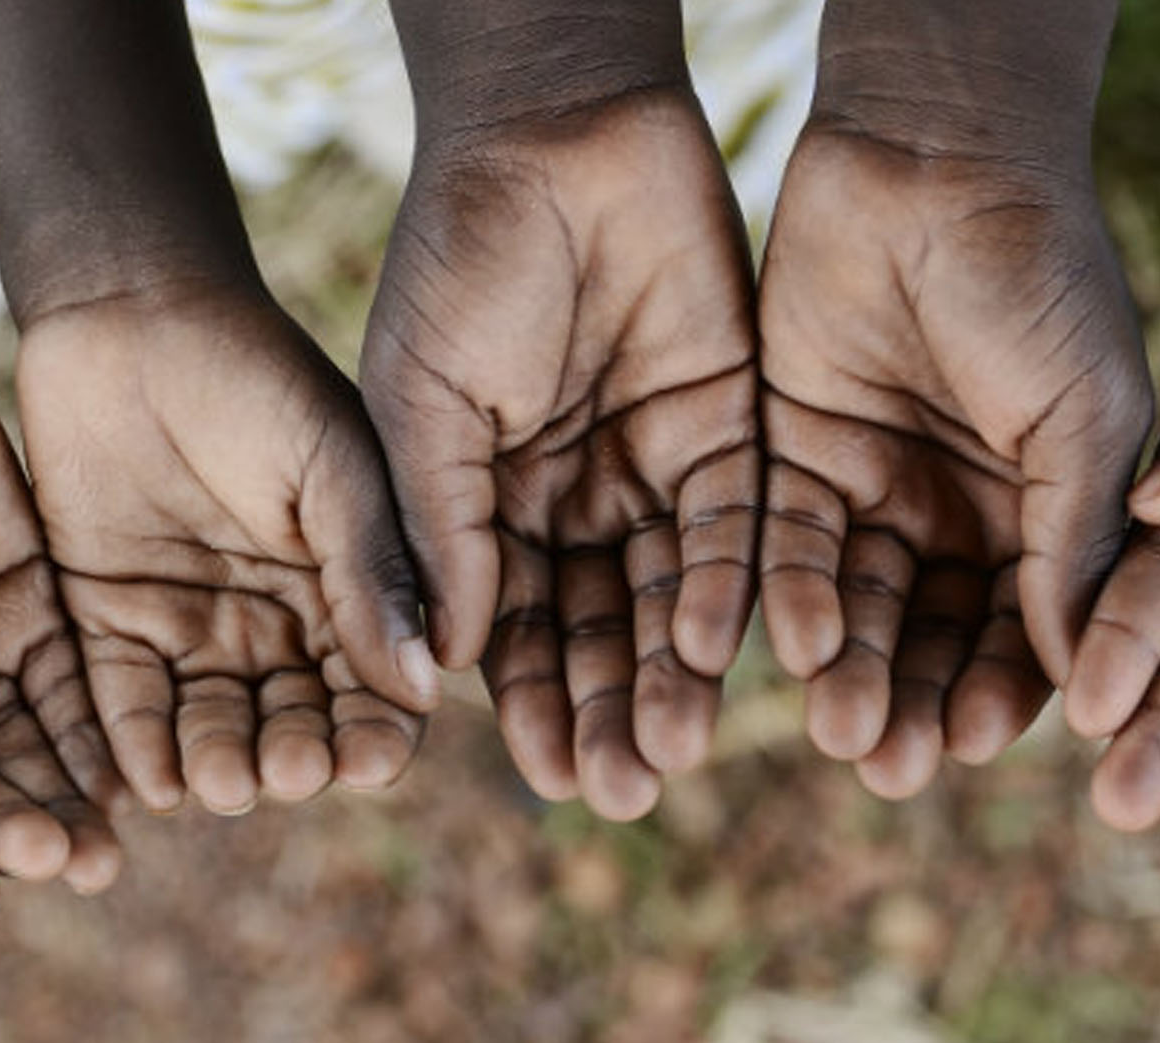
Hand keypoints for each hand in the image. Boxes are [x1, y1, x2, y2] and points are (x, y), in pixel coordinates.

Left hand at [17, 287, 438, 816]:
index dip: (379, 732)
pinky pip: (124, 702)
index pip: (380, 686)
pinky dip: (137, 749)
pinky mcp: (108, 620)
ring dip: (221, 765)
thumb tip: (429, 682)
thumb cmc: (260, 376)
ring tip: (219, 782)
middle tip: (284, 770)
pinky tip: (149, 782)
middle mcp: (281, 624)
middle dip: (296, 757)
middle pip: (299, 722)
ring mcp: (195, 627)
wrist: (132, 314)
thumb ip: (374, 570)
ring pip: (216, 726)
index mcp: (353, 588)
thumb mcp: (337, 467)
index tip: (370, 761)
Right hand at [361, 90, 758, 820]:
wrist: (556, 134)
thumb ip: (441, 529)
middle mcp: (578, 500)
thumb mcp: (423, 403)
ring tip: (676, 747)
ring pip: (673, 594)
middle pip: (602, 631)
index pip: (517, 631)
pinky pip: (736, 522)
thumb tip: (439, 669)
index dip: (531, 706)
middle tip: (625, 791)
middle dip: (611, 711)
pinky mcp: (731, 425)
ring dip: (674, 673)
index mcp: (493, 503)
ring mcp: (655, 465)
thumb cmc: (463, 259)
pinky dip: (727, 583)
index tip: (548, 779)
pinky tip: (714, 642)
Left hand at [759, 124, 1152, 798]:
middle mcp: (954, 509)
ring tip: (840, 729)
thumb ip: (1076, 544)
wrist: (933, 153)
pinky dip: (781, 594)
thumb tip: (1088, 683)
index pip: (1022, 628)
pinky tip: (785, 643)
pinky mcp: (786, 448)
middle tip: (889, 765)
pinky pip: (777, 541)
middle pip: (929, 634)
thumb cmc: (1037, 273)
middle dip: (912, 699)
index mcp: (1041, 508)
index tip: (974, 742)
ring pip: (852, 604)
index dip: (1001, 690)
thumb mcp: (1083, 415)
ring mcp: (870, 481)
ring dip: (846, 669)